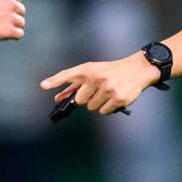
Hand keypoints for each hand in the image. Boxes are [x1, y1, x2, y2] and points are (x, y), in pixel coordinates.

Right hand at [0, 0, 24, 41]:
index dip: (7, 5)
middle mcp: (12, 4)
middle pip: (21, 11)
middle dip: (11, 15)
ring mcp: (11, 18)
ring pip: (21, 23)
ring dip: (12, 26)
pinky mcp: (9, 31)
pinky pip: (19, 34)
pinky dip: (13, 35)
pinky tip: (2, 33)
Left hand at [40, 53, 160, 115]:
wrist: (137, 70)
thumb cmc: (112, 71)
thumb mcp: (94, 72)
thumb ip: (76, 85)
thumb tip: (59, 97)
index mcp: (89, 69)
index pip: (68, 75)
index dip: (55, 81)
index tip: (44, 85)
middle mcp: (97, 77)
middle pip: (80, 100)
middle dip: (87, 98)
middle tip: (98, 91)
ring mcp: (107, 88)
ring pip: (92, 107)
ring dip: (98, 103)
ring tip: (108, 92)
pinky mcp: (117, 98)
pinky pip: (104, 111)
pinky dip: (108, 108)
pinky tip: (114, 98)